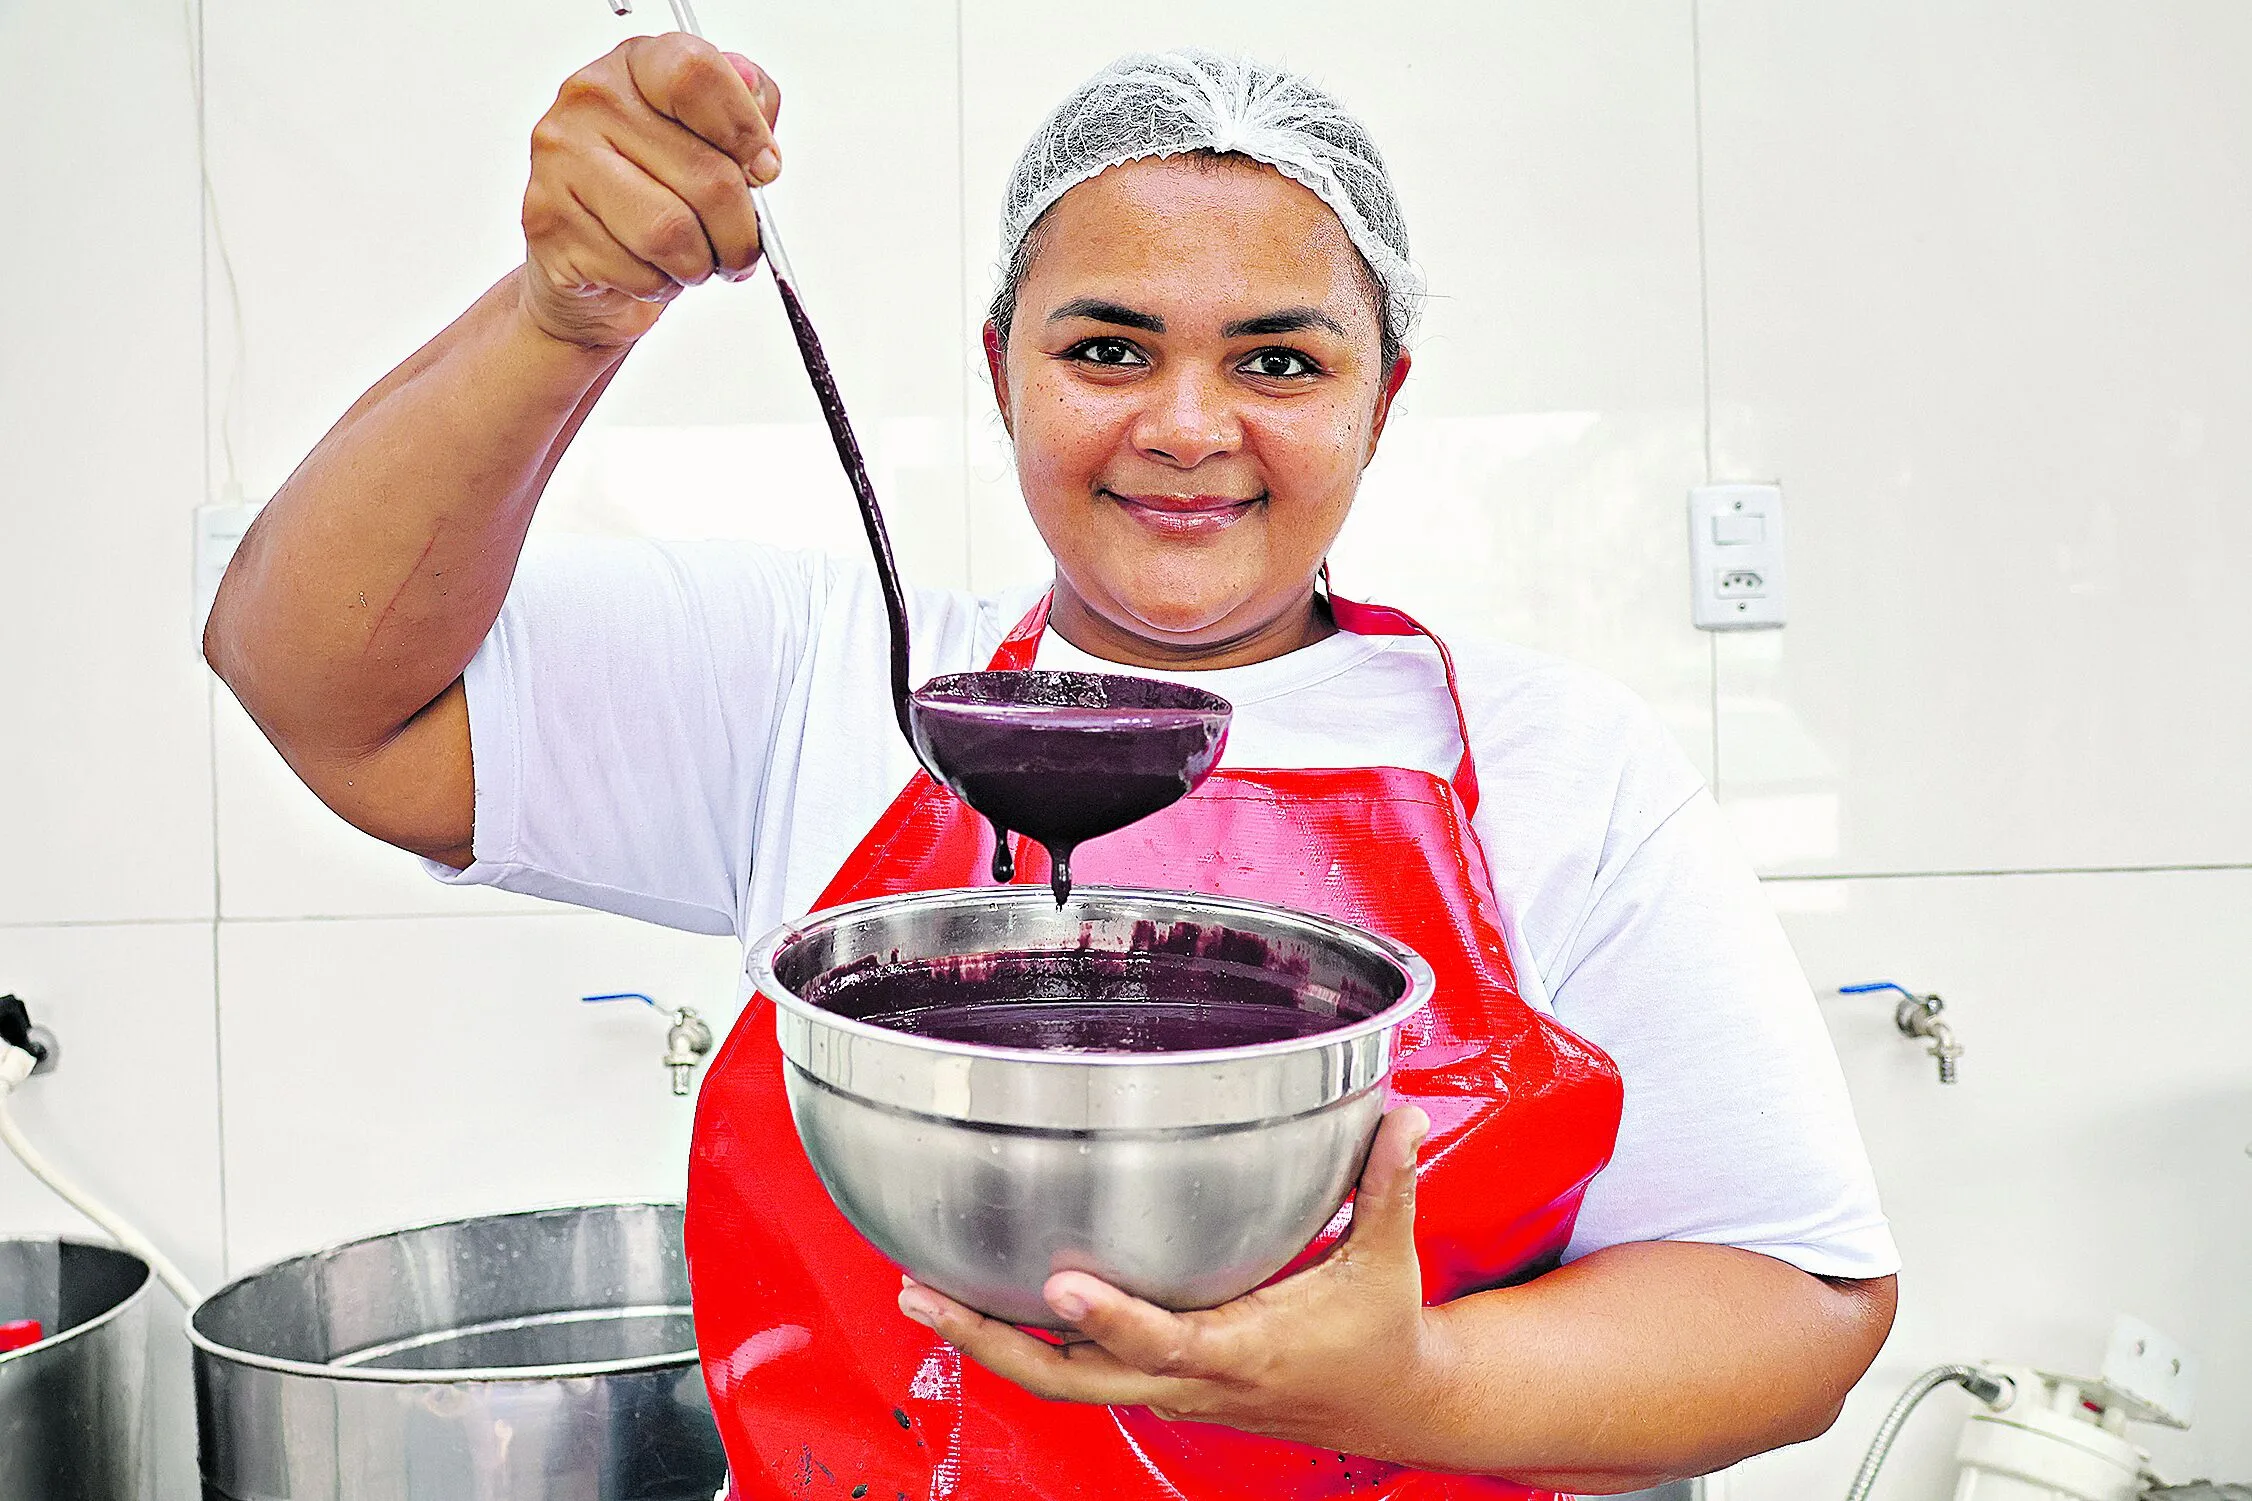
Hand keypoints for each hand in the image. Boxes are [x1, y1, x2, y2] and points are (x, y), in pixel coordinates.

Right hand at [518, 35, 782, 347]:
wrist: (589, 261)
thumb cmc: (657, 193)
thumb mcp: (712, 139)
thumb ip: (746, 108)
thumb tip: (756, 97)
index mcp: (636, 65)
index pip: (695, 74)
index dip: (745, 129)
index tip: (764, 169)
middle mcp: (590, 100)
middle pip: (706, 174)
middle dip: (740, 232)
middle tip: (740, 248)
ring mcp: (560, 159)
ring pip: (671, 232)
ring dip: (701, 264)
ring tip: (694, 261)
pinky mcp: (547, 221)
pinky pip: (637, 271)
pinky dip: (659, 285)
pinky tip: (647, 269)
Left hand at [898, 1106, 1444, 1457]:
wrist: (1390, 1404)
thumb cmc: (1380, 1334)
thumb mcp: (1387, 1260)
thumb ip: (1387, 1183)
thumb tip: (1398, 1113)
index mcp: (1242, 1350)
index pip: (1163, 1340)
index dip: (1110, 1316)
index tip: (1059, 1282)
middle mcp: (1191, 1380)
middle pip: (1073, 1378)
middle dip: (991, 1341)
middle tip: (924, 1295)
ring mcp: (1168, 1391)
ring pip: (1063, 1380)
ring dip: (989, 1342)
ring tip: (921, 1292)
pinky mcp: (1158, 1386)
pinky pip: (1079, 1372)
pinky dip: (1024, 1342)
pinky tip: (978, 1301)